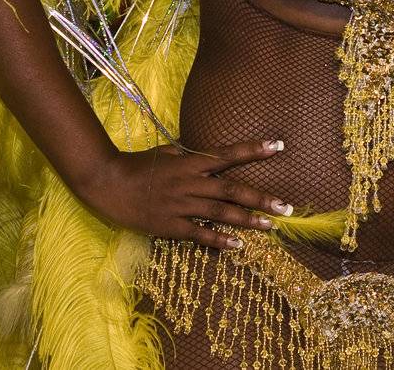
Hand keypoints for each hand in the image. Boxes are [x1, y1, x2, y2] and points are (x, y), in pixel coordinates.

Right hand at [76, 138, 291, 249]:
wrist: (107, 183)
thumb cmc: (137, 165)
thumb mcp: (166, 153)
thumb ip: (189, 156)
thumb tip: (208, 156)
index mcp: (190, 163)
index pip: (227, 154)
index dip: (253, 150)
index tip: (278, 146)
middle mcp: (190, 182)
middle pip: (232, 189)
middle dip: (261, 198)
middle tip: (286, 207)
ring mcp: (180, 205)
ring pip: (220, 213)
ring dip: (247, 220)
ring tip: (270, 226)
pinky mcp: (170, 225)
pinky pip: (199, 234)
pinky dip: (218, 240)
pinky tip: (237, 245)